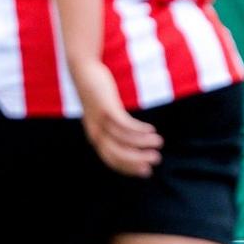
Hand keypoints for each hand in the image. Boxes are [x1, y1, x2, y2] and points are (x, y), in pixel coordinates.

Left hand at [71, 58, 163, 174]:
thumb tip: (127, 137)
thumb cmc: (97, 93)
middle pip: (118, 154)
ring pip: (124, 140)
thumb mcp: (103, 112)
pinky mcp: (107, 109)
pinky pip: (125, 124)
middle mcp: (96, 133)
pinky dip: (139, 129)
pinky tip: (151, 129)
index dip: (130, 168)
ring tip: (159, 142)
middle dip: (138, 160)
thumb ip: (111, 126)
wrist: (84, 71)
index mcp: (95, 137)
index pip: (112, 160)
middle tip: (156, 160)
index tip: (146, 172)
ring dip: (143, 143)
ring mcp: (101, 121)